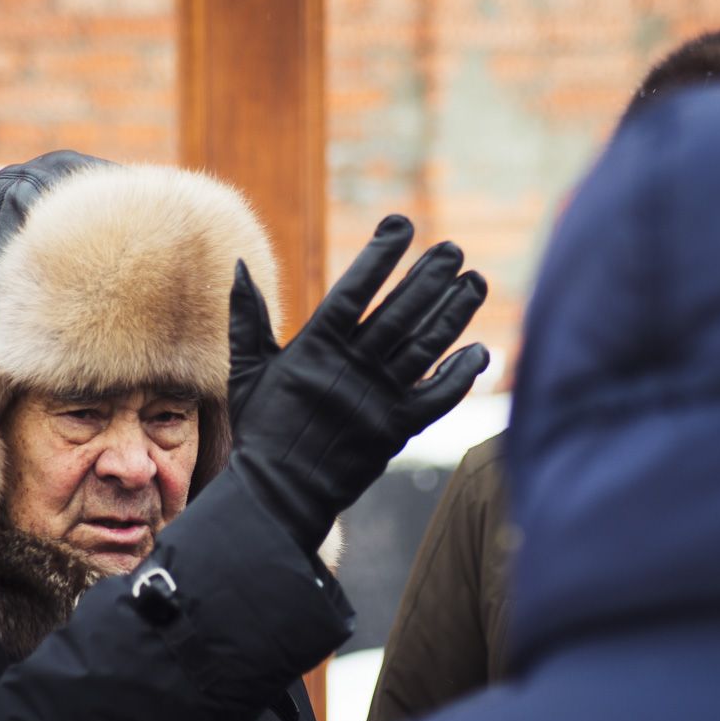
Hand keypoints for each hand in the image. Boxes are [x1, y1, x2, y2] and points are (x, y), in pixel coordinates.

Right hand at [227, 214, 488, 553]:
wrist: (278, 495)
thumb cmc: (261, 430)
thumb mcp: (246, 371)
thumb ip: (247, 318)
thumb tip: (240, 264)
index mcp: (314, 348)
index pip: (354, 289)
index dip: (380, 255)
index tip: (402, 225)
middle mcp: (350, 368)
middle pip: (400, 311)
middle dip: (430, 276)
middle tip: (454, 249)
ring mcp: (377, 399)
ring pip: (426, 346)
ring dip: (454, 312)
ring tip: (476, 282)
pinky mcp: (396, 430)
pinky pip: (437, 397)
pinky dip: (460, 374)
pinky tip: (479, 350)